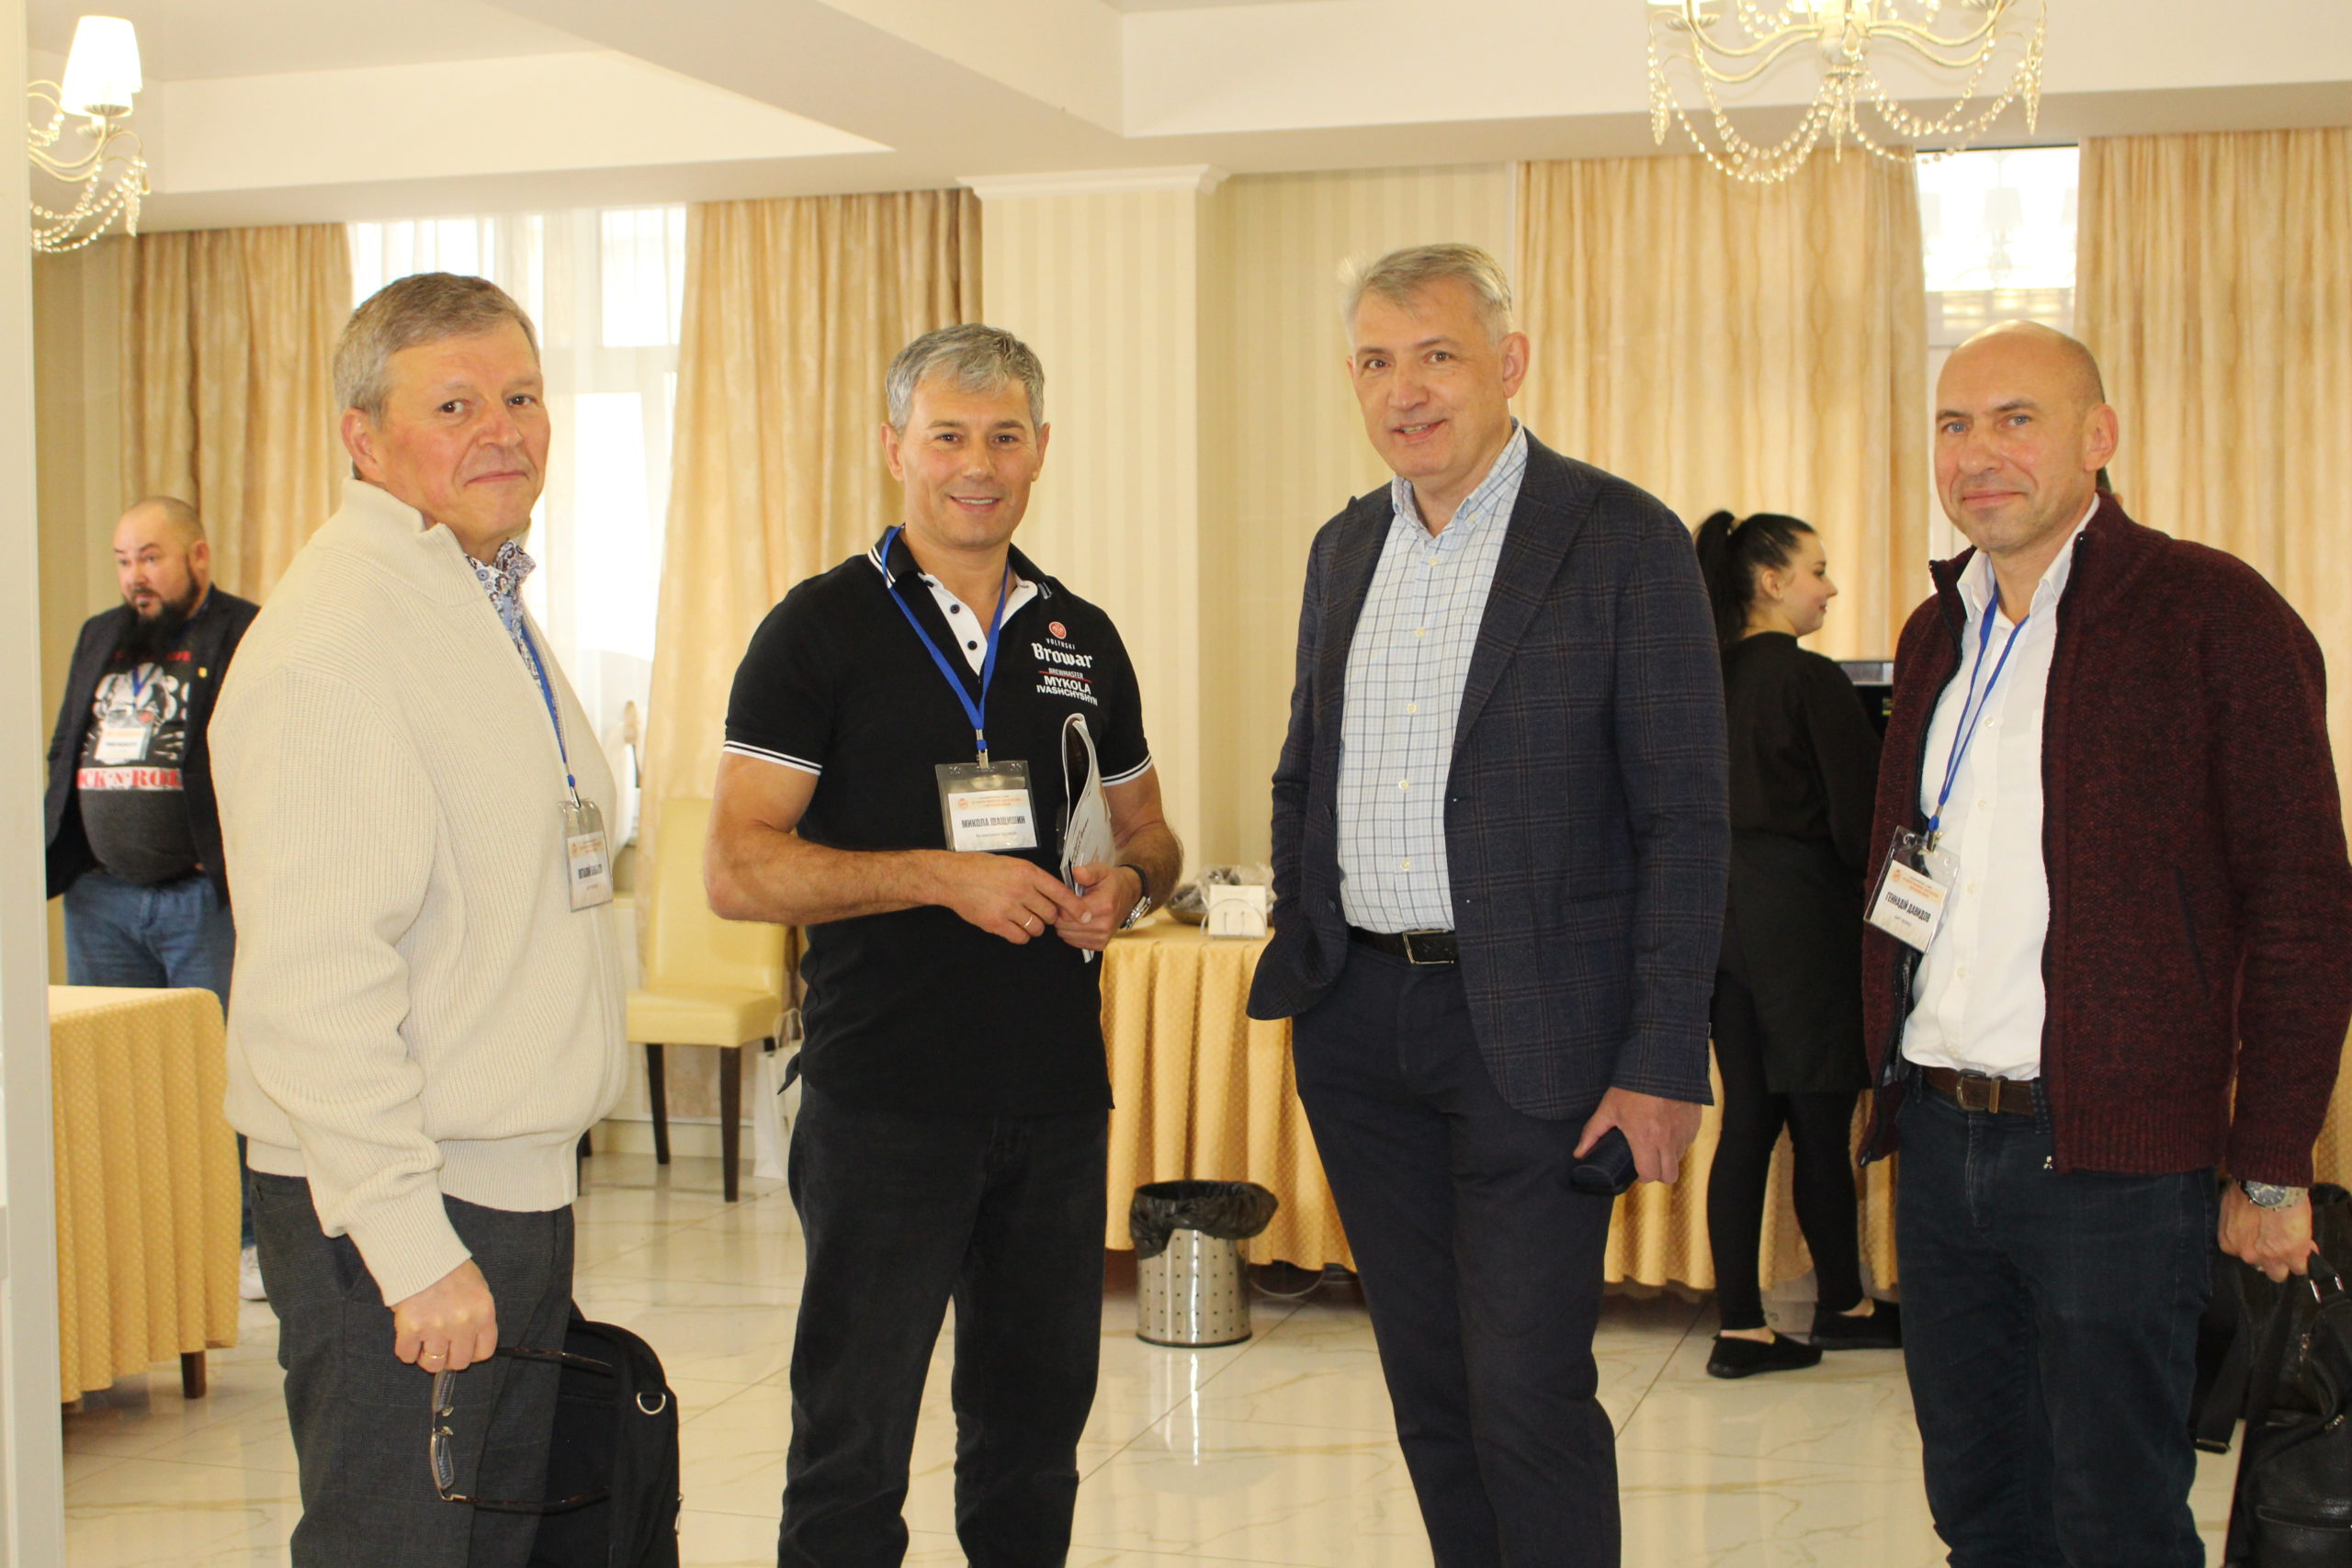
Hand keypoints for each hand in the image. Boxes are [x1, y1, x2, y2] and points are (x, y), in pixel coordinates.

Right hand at [394, 1259, 498, 1371]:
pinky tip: (409, 1337)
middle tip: (440, 1347)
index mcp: (483, 1313)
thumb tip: (470, 1344)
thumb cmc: (450, 1269)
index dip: (471, 1354)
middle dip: (449, 1358)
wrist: (420, 1253)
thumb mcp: (477, 1288)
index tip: (461, 1348)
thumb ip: (477, 1316)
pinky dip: (406, 1351)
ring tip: (423, 1343)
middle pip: (458, 1362)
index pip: (483, 1352)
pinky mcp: (411, 1328)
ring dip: (426, 1357)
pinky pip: (406, 1356)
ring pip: (432, 1364)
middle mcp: (462, 1324)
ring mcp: (436, 1328)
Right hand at [929, 852, 1084, 943]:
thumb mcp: (1013, 864)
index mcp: (1028, 872)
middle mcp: (1021, 890)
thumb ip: (1034, 878)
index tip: (1085, 916)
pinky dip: (1021, 935)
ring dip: (1035, 927)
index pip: (1061, 893)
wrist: (954, 877)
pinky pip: (1020, 937)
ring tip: (1023, 919)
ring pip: (1037, 928)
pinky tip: (1013, 927)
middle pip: (1050, 914)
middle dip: (1049, 917)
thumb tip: (1055, 894)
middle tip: (1038, 912)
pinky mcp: (996, 923)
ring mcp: (1008, 908)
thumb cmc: (982, 868)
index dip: (1075, 907)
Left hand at [1056, 864, 1138, 951]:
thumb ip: (1088, 872)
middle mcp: (1105, 924)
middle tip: (1064, 903)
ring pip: (1066, 935)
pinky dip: (1070, 932)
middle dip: (1059, 914)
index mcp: (1104, 905)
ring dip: (1063, 924)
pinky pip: (1073, 941)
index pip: (1067, 914)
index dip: (1059, 905)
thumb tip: (1077, 873)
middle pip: (1065, 926)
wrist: (1128, 894)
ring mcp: (1103, 936)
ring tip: (1071, 911)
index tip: (1060, 897)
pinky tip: (1076, 921)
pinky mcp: (1100, 944)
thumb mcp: (1101, 870)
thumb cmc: (1112, 883)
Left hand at [1575, 1087, 1703, 1185]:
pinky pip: (1688, 1142)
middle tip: (1647, 1162)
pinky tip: (1667, 1129)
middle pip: (1669, 1176)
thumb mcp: (1609, 1108)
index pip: (1649, 1175)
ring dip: (1668, 1157)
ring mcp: (1684, 1132)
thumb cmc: (1632, 1086)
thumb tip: (1579, 1153)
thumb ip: (1592, 1133)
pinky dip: (1678, 1141)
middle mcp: (1668, 1140)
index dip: (1641, 1176)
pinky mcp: (1694, 1123)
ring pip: (1679, 1159)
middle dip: (1658, 1173)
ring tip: (1656, 1143)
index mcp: (1645, 1139)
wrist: (1662, 1062)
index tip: (1636, 1169)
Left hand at [2219, 1185, 2318, 1282]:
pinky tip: (2307, 1249)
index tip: (2263, 1238)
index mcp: (2229, 1242)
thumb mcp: (2232, 1207)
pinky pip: (2301, 1268)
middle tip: (2277, 1244)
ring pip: (2279, 1274)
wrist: (2268, 1186)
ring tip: (2293, 1249)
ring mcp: (2270, 1258)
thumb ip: (2238, 1224)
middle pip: (2260, 1266)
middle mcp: (2247, 1254)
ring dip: (2286, 1263)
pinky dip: (2306, 1259)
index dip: (2256, 1246)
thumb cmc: (2247, 1188)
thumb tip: (2247, 1224)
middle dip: (2269, 1257)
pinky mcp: (2293, 1255)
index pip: (2243, 1254)